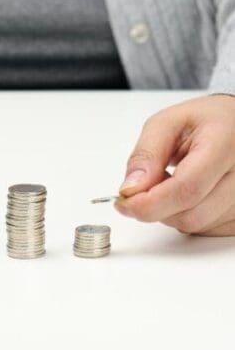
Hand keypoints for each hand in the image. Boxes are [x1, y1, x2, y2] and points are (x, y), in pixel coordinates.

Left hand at [115, 94, 234, 235]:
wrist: (234, 125)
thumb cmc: (203, 121)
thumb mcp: (166, 124)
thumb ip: (146, 155)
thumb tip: (130, 190)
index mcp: (225, 143)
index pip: (187, 188)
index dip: (150, 202)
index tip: (124, 202)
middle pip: (191, 214)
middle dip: (155, 207)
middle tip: (147, 184)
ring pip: (196, 224)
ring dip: (170, 211)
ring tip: (174, 180)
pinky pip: (206, 228)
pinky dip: (186, 214)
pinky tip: (190, 192)